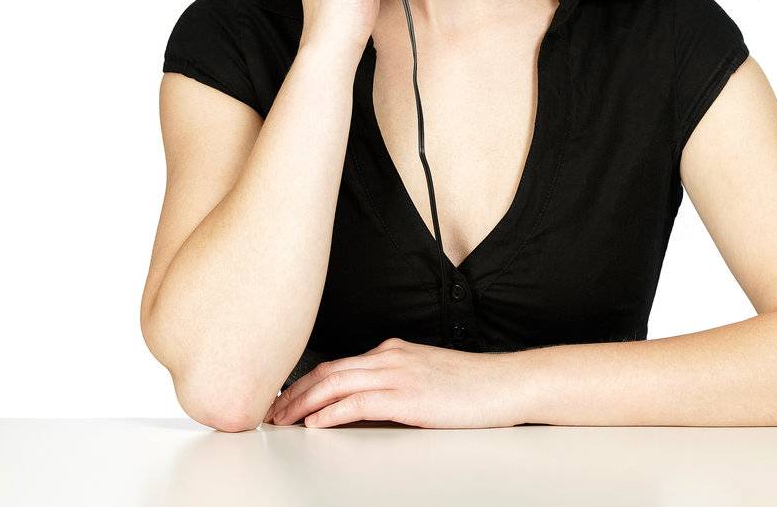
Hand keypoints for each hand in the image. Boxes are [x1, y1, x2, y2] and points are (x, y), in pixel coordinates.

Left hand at [264, 338, 530, 428]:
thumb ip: (397, 381)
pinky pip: (357, 402)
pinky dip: (330, 413)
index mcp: (394, 352)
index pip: (339, 365)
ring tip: (282, 420)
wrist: (504, 384)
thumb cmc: (474, 385)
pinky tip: (315, 424)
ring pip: (335, 385)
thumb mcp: (427, 376)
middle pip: (328, 372)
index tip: (286, 398)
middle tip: (271, 412)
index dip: (307, 382)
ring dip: (302, 404)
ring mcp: (397, 374)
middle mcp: (390, 357)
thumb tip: (369, 400)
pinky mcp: (405, 396)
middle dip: (294, 393)